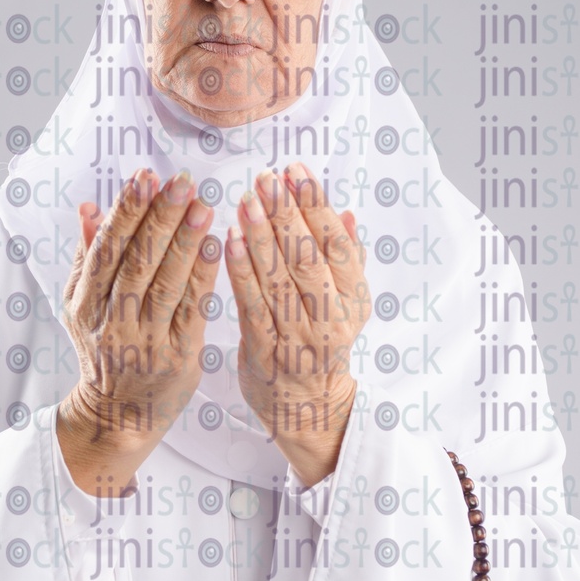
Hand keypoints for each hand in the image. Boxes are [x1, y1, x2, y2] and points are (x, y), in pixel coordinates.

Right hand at [57, 167, 218, 494]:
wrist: (117, 417)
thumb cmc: (103, 351)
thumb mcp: (82, 307)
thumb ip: (87, 257)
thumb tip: (87, 207)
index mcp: (86, 304)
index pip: (107, 249)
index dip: (127, 211)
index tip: (146, 176)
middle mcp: (112, 322)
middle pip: (137, 262)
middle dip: (160, 217)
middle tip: (183, 181)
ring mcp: (145, 342)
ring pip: (165, 284)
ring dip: (185, 242)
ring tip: (204, 205)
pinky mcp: (178, 358)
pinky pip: (192, 311)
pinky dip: (203, 277)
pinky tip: (217, 246)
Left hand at [225, 162, 369, 486]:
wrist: (309, 408)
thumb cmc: (323, 345)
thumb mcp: (348, 303)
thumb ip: (347, 259)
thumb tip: (348, 213)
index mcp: (353, 297)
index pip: (337, 242)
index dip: (316, 204)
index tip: (296, 171)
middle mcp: (330, 315)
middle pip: (308, 256)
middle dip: (286, 213)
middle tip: (266, 178)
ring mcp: (299, 335)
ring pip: (279, 278)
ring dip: (261, 236)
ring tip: (245, 200)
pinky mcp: (267, 350)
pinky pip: (253, 305)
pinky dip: (241, 272)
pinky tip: (228, 241)